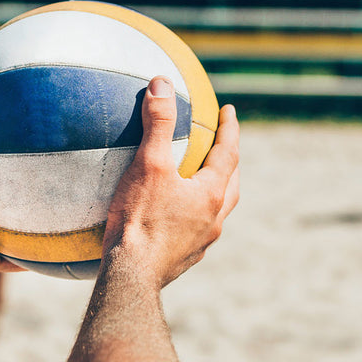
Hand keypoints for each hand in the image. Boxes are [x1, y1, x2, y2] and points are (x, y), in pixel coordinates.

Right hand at [102, 76, 240, 288]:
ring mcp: (201, 242)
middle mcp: (213, 219)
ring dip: (213, 191)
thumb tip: (162, 84)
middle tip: (222, 146)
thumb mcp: (148, 165)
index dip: (230, 130)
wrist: (130, 277)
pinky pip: (195, 229)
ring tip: (200, 180)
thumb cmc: (140, 220)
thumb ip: (157, 123)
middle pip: (231, 184)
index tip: (229, 112)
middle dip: (229, 162)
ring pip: (216, 210)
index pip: (229, 154)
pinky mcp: (184, 258)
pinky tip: (172, 214)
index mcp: (211, 194)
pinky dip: (191, 214)